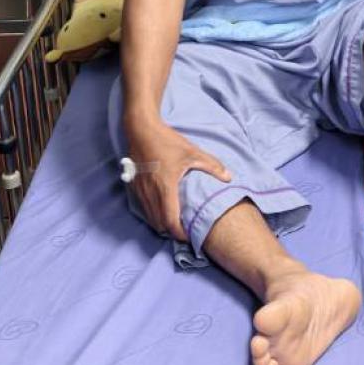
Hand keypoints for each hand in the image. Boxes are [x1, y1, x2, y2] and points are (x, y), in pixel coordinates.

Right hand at [124, 114, 231, 241]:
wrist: (140, 130)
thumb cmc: (167, 141)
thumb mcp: (192, 152)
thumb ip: (212, 166)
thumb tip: (229, 177)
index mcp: (165, 187)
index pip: (170, 221)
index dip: (180, 234)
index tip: (190, 235)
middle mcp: (150, 193)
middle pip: (159, 224)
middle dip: (171, 231)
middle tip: (185, 229)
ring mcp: (140, 191)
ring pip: (150, 218)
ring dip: (162, 223)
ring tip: (175, 220)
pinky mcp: (134, 187)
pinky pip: (144, 208)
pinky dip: (153, 213)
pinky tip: (163, 207)